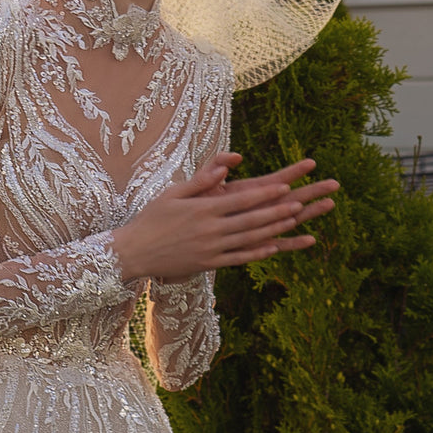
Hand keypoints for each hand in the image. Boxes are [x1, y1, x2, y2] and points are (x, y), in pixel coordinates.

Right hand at [112, 152, 338, 280]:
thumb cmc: (151, 219)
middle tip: (299, 203)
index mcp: (202, 210)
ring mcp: (211, 249)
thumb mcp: (173, 194)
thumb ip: (201, 181)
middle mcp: (210, 230)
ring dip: (273, 231)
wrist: (134, 251)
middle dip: (277, 212)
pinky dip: (257, 253)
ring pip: (249, 240)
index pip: (241, 200)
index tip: (285, 187)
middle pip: (251, 220)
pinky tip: (273, 248)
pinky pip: (238, 258)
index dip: (265, 194)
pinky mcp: (208, 264)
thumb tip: (224, 168)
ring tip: (292, 223)